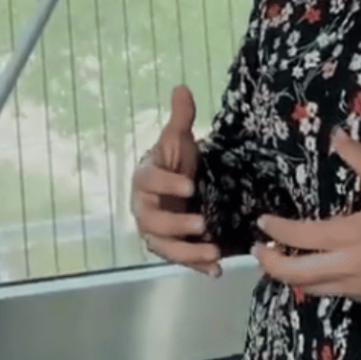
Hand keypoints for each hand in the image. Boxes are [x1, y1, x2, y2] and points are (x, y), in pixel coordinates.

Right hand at [129, 86, 222, 277]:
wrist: (179, 187)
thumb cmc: (176, 163)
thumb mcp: (180, 140)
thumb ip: (180, 118)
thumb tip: (181, 88)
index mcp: (144, 178)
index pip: (149, 181)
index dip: (167, 184)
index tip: (191, 185)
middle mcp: (144, 208)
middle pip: (153, 220)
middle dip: (177, 225)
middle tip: (202, 224)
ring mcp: (156, 231)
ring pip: (165, 246)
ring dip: (187, 252)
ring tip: (213, 251)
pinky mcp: (171, 248)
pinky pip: (180, 260)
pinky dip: (196, 267)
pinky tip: (216, 271)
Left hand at [254, 129, 360, 307]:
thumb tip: (336, 135)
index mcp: (350, 236)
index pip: (301, 235)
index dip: (276, 230)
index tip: (263, 222)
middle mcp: (346, 266)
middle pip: (294, 273)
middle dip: (269, 263)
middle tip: (260, 249)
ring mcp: (355, 287)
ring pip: (309, 288)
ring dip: (290, 275)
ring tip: (281, 260)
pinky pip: (331, 293)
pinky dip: (315, 283)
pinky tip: (315, 270)